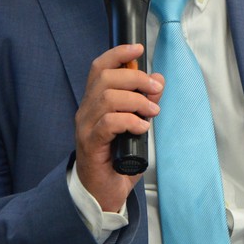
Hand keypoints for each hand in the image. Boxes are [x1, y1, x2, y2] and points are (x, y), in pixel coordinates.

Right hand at [74, 43, 163, 211]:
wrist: (103, 195)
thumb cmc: (118, 160)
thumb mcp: (137, 126)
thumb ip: (145, 103)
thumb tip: (158, 80)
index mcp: (94, 103)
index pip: (99, 68)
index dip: (118, 53)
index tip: (138, 48)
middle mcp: (85, 111)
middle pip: (105, 78)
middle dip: (135, 77)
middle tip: (155, 88)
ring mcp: (85, 128)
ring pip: (107, 98)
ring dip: (136, 100)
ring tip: (151, 113)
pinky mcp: (90, 145)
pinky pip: (109, 123)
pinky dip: (130, 121)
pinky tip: (142, 128)